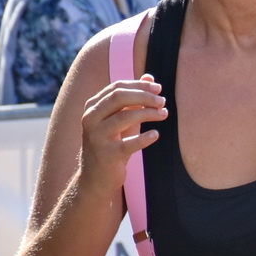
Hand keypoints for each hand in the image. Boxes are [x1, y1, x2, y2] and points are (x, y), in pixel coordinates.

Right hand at [77, 75, 166, 196]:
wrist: (97, 177)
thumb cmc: (112, 143)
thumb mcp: (122, 119)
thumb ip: (134, 98)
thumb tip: (150, 78)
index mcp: (92, 107)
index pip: (116, 87)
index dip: (139, 86)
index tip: (158, 88)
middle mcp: (90, 119)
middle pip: (118, 97)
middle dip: (144, 96)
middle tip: (163, 101)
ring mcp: (96, 137)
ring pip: (124, 117)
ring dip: (148, 113)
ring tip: (164, 114)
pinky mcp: (106, 155)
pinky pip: (128, 144)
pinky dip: (144, 138)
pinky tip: (156, 134)